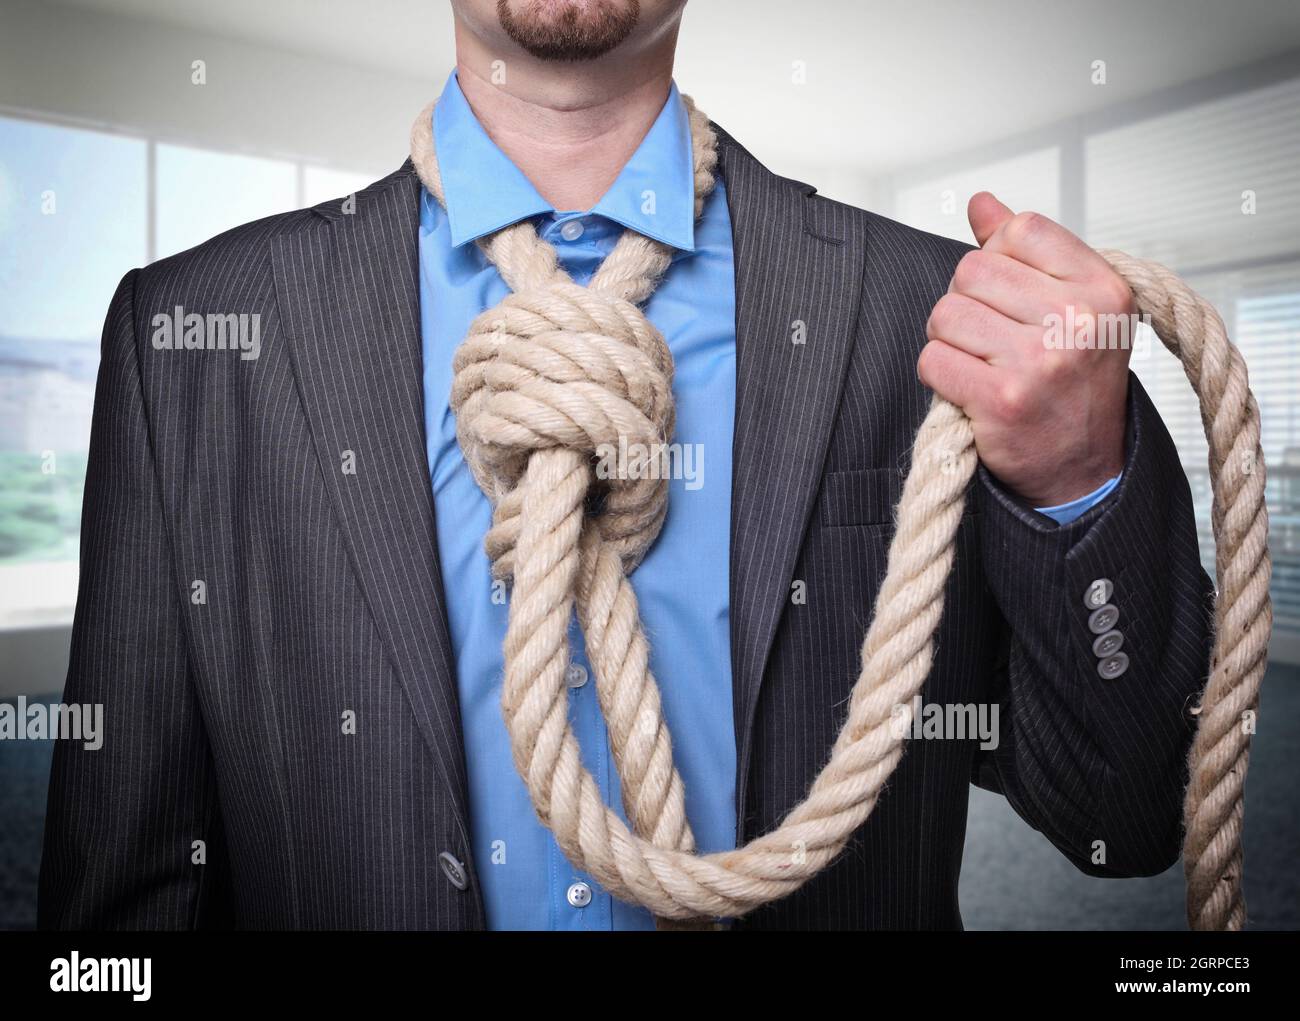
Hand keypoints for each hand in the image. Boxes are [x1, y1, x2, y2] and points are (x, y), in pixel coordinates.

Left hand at [917, 192, 1134, 507]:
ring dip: (948, 338)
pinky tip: (969, 387)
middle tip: (991, 336)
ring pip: (946, 313)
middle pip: (973, 270)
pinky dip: (940, 373)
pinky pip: (933, 360)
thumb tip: (982, 203)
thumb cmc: (1075, 383)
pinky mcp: (1001, 401)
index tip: (1009, 290)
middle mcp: (1077, 322)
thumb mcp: (1074, 306)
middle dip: (967, 301)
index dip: (998, 254)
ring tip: (979, 360)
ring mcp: (1039, 362)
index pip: (1021, 229)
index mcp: (1102, 289)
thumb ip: (1027, 250)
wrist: (1083, 465)